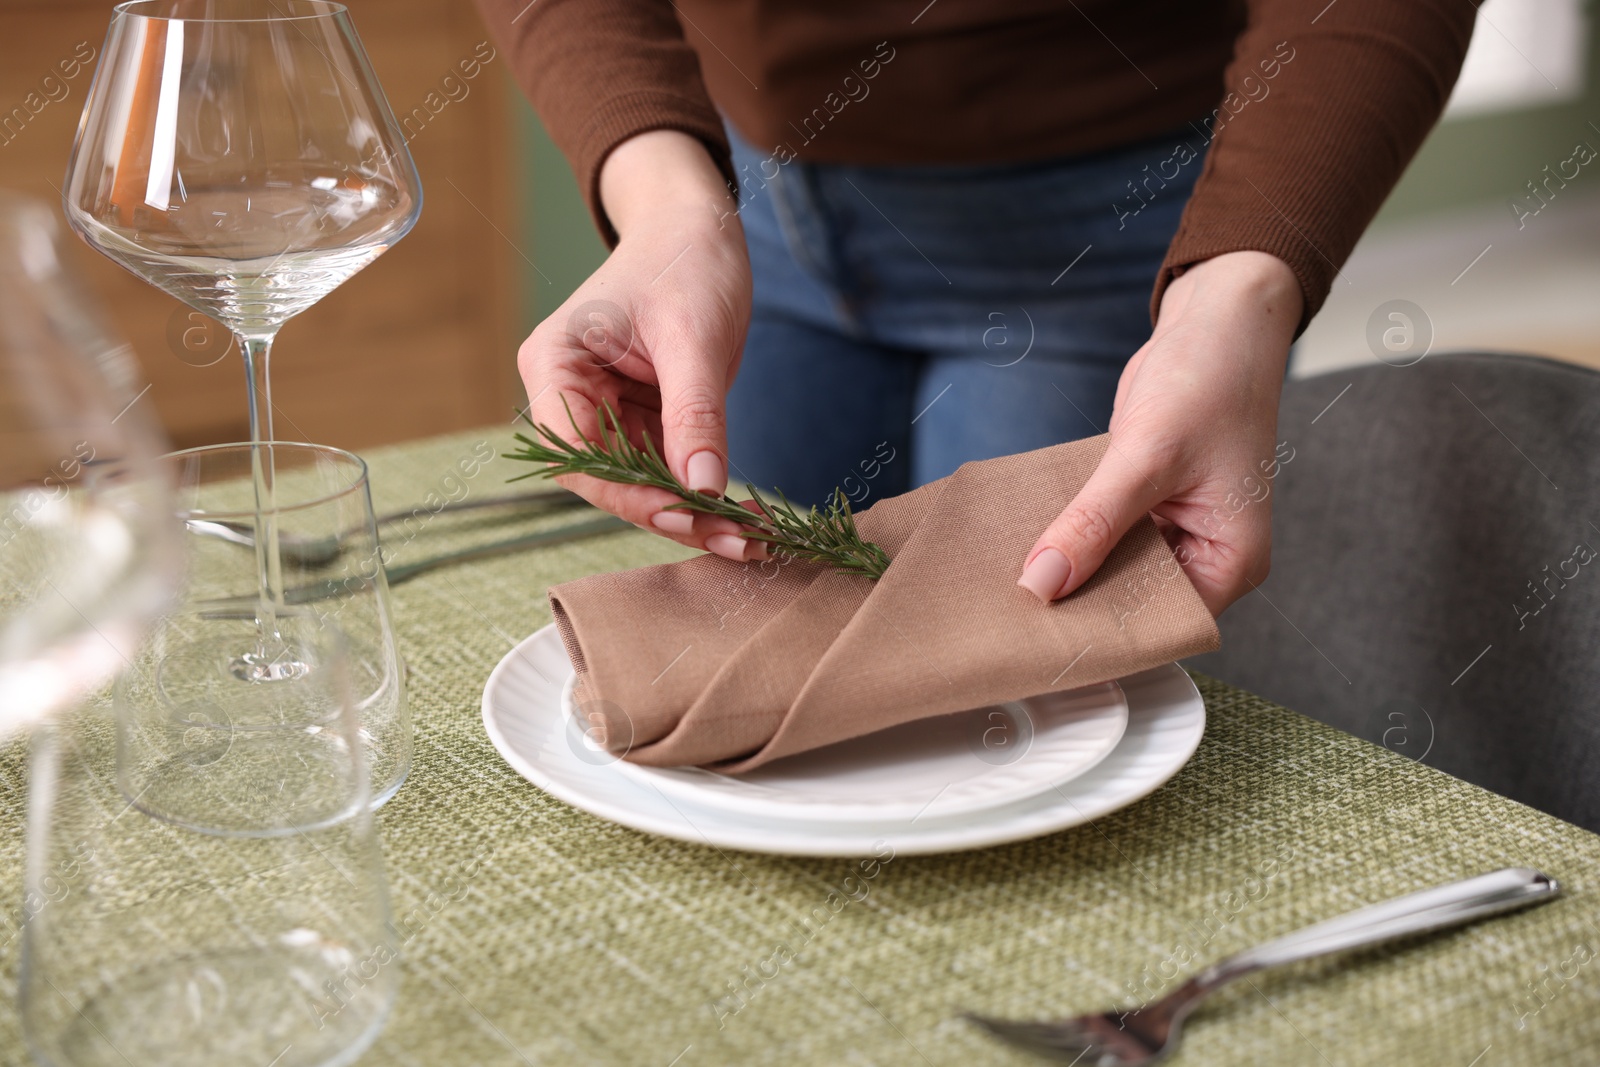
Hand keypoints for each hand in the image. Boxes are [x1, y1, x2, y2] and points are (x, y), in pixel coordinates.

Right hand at [517, 130, 757, 560]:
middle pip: (607, 480)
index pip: (576, 451)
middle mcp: (568, 397)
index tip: (686, 510)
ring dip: (695, 517)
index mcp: (554, 365)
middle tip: (734, 540)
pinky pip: (668, 474)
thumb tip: (703, 487)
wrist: (699, 227)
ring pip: (641, 487)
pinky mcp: (642, 424)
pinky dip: (706, 497)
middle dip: (669, 514)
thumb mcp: (693, 336)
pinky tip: (748, 519)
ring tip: (752, 539)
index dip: (627, 490)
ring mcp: (605, 415)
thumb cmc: (684, 259)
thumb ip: (695, 412)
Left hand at [1017, 251, 1300, 615]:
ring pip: (1110, 569)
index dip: (1106, 634)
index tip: (1047, 642)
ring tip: (1009, 585)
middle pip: (1131, 602)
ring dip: (1068, 569)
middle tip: (1015, 617)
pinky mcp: (1143, 504)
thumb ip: (1094, 523)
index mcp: (1230, 562)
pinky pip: (1100, 534)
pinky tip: (1027, 542)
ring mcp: (1172, 531)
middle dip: (1079, 604)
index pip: (1161, 624)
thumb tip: (1043, 582)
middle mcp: (1204, 555)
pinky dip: (1069, 535)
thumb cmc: (1211, 379)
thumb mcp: (1148, 457)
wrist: (1215, 320)